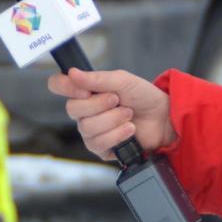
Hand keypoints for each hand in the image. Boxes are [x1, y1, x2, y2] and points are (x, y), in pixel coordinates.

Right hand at [45, 67, 177, 158]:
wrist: (163, 118)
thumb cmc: (143, 96)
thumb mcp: (122, 80)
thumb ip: (97, 78)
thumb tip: (72, 73)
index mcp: (85, 91)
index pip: (58, 85)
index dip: (65, 87)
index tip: (84, 89)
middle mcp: (84, 111)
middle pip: (72, 109)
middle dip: (100, 104)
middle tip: (118, 100)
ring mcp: (91, 131)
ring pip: (86, 128)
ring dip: (112, 119)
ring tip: (128, 115)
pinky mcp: (102, 149)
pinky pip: (98, 144)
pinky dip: (117, 135)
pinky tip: (129, 130)